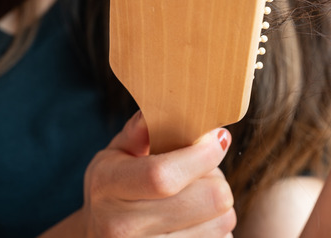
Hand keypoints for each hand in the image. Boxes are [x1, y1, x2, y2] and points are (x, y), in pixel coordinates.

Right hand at [81, 111, 235, 236]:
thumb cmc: (115, 190)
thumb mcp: (116, 154)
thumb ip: (141, 129)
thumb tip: (172, 104)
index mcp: (108, 187)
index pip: (164, 176)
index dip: (202, 155)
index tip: (217, 139)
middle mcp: (121, 228)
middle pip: (209, 199)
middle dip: (215, 178)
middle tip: (202, 173)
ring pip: (222, 222)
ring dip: (219, 206)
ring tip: (195, 199)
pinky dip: (216, 228)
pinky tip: (194, 223)